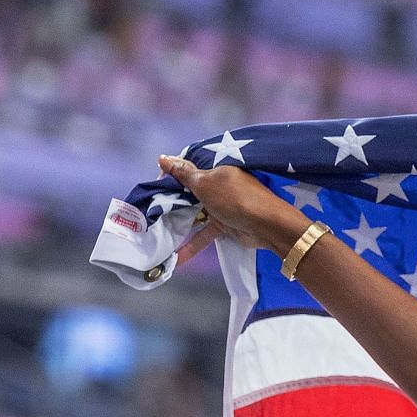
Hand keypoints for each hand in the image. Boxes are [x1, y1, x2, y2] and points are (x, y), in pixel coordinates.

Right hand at [156, 153, 307, 258]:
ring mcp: (221, 206)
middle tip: (148, 210)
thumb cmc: (235, 198)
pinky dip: (191, 245)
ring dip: (177, 223)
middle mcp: (218, 186)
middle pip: (188, 192)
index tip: (154, 186)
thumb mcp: (205, 183)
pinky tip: (175, 259)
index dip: (169, 176)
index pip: (187, 169)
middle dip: (169, 201)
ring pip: (193, 213)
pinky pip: (203, 233)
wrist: (268, 226)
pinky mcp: (224, 225)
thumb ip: (184, 174)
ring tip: (154, 233)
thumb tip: (163, 158)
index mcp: (215, 170)